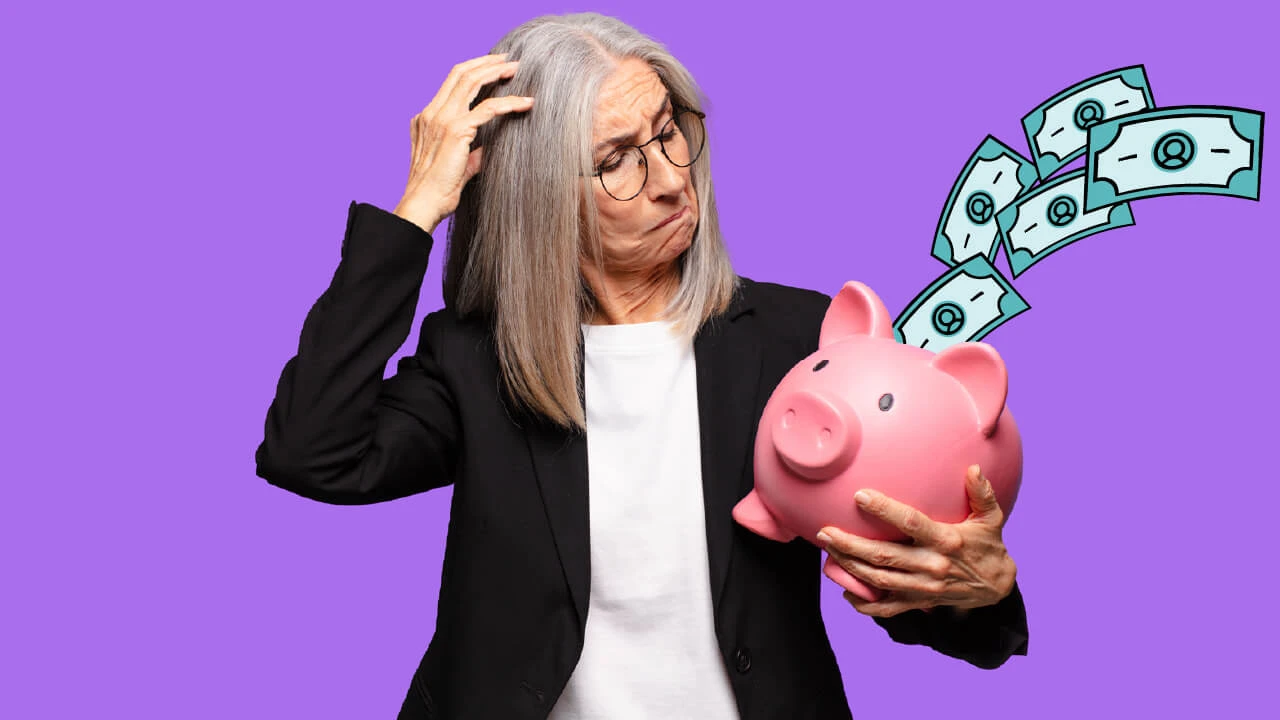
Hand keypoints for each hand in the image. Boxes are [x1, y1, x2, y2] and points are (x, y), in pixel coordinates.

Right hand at [393, 53, 534, 233]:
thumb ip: (471, 154)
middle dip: (486, 62)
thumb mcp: (456, 166)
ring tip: (516, 69)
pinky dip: (510, 102)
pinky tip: (526, 102)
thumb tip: (487, 150)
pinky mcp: (457, 131)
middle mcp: (432, 114)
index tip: (494, 66)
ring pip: (471, 82)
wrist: (423, 204)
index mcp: (426, 118)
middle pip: (460, 73)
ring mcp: (442, 119)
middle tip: (509, 60)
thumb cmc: (436, 192)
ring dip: (496, 72)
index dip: (473, 69)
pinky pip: (488, 108)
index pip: (451, 82)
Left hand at [817, 465, 1016, 617]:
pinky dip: (865, 604)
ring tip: (828, 551)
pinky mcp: (920, 602)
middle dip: (850, 544)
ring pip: (879, 580)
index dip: (884, 510)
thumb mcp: (991, 518)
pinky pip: (888, 608)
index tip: (860, 496)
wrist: (998, 588)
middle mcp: (932, 565)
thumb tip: (974, 468)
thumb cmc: (988, 546)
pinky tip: (845, 591)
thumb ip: (982, 493)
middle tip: (824, 532)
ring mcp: (924, 587)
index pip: (911, 523)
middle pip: (884, 555)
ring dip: (850, 567)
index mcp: (947, 540)